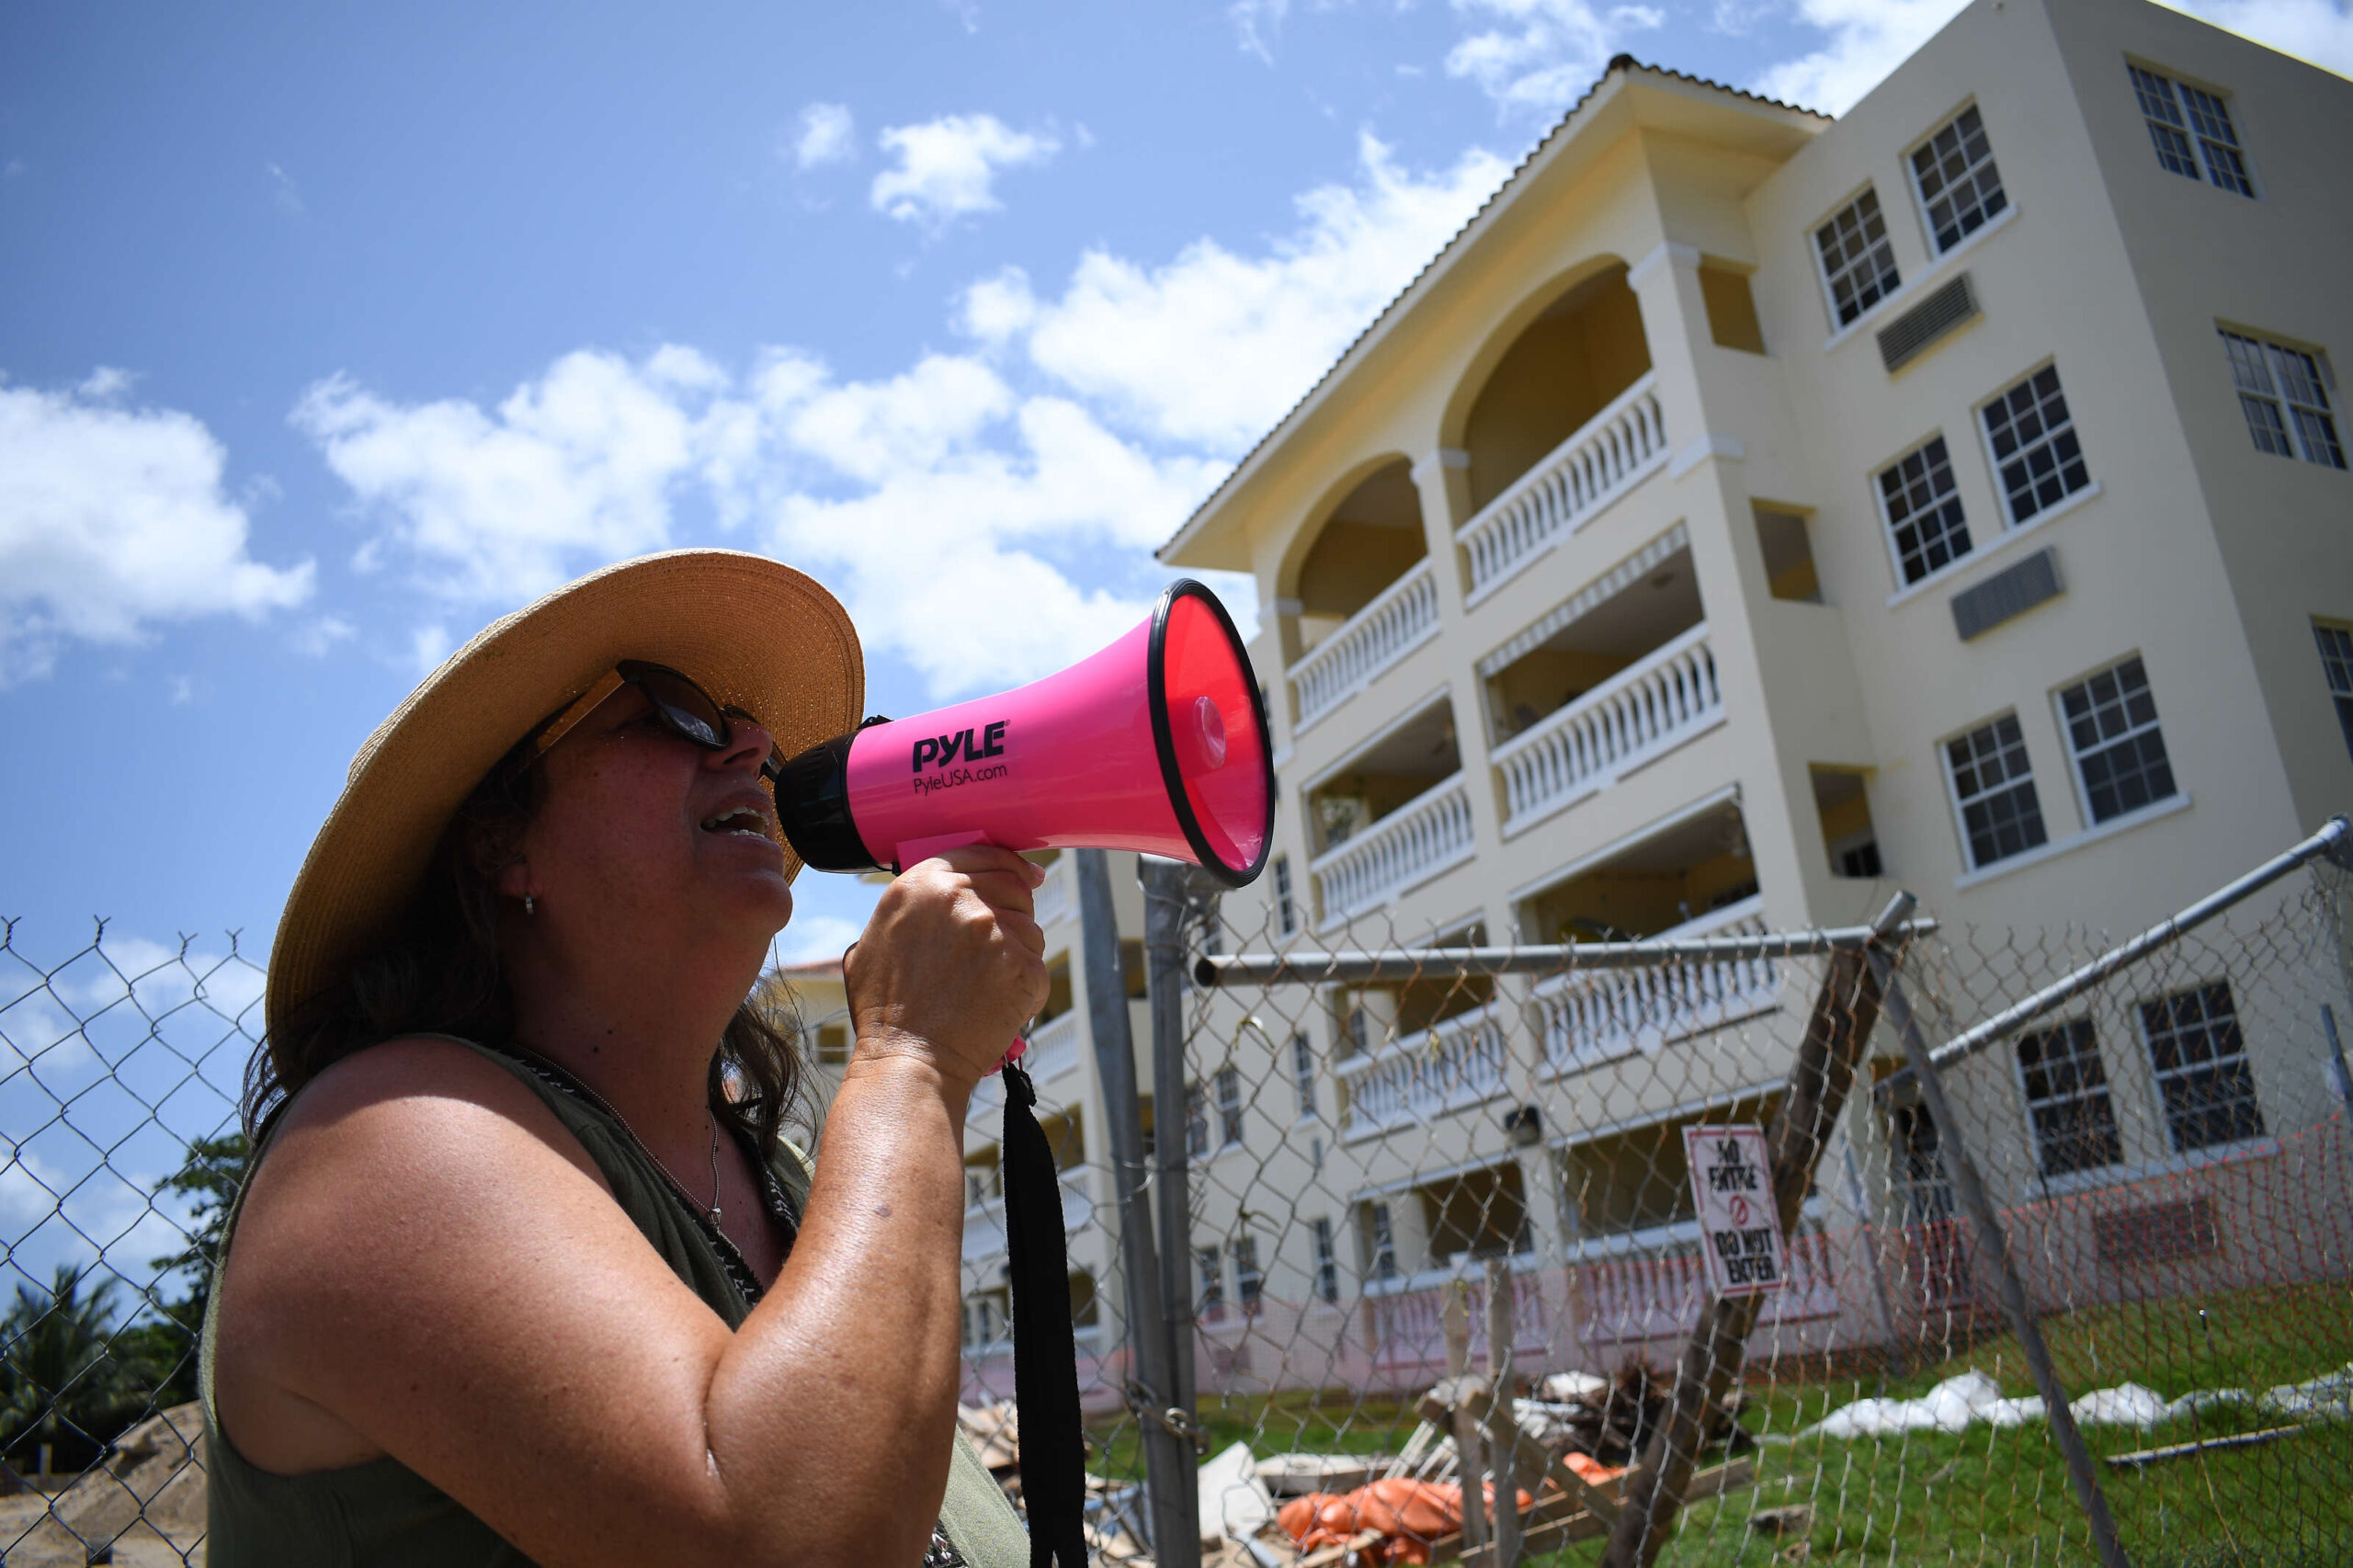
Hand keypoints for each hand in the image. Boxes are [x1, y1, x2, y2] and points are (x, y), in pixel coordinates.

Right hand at [843, 845, 1048, 1092]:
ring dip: (1017, 948)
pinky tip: (998, 1000)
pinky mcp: (1022, 964)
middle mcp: (961, 899)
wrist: (910, 1060)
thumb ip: (906, 909)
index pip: (980, 853)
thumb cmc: (885, 1011)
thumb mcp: (871, 942)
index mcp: (922, 885)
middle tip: (1006, 934)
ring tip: (987, 981)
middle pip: (1012, 884)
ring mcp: (995, 931)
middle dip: (1016, 904)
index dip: (1006, 862)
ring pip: (1028, 924)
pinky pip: (1036, 961)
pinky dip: (1024, 982)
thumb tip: (931, 898)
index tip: (1024, 874)